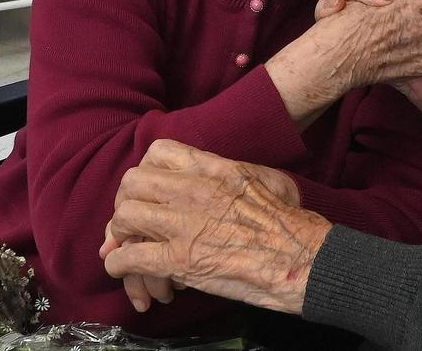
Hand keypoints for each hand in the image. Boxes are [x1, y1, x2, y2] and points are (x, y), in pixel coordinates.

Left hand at [100, 149, 303, 311]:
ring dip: (119, 234)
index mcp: (215, 169)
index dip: (146, 170)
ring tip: (126, 246)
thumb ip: (238, 173)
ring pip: (124, 217)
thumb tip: (223, 177)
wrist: (302, 258)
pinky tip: (124, 270)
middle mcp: (194, 191)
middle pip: (133, 182)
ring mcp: (184, 225)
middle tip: (133, 220)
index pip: (159, 152)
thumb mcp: (268, 179)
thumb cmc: (293, 222)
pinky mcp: (179, 260)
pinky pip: (129, 257)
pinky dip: (120, 265)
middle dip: (126, 202)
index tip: (149, 189)